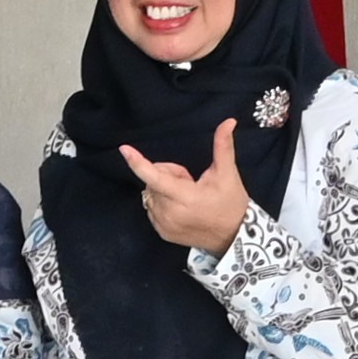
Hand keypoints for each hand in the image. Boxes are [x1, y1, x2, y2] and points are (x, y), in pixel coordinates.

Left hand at [118, 117, 254, 256]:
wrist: (233, 237)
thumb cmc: (231, 203)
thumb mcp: (227, 173)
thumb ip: (223, 146)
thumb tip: (229, 121)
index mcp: (185, 197)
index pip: (155, 177)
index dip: (138, 163)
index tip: (124, 149)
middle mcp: (170, 213)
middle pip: (153, 181)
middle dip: (168, 174)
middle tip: (190, 182)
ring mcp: (164, 225)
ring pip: (150, 193)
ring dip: (164, 189)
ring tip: (187, 197)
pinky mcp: (162, 232)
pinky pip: (151, 208)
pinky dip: (161, 202)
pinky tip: (181, 208)